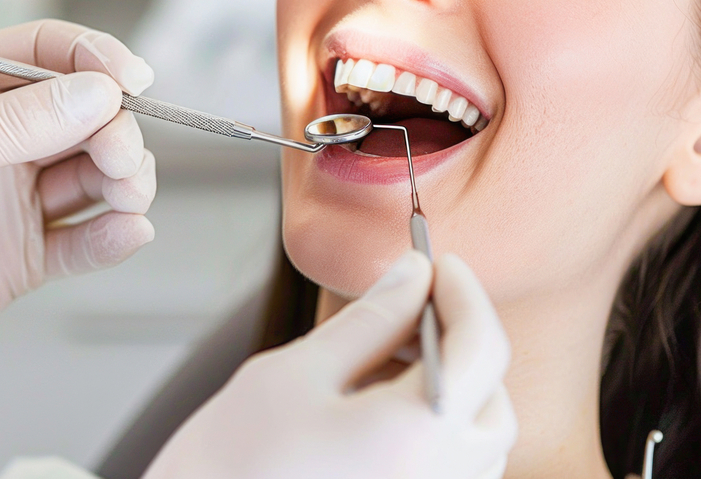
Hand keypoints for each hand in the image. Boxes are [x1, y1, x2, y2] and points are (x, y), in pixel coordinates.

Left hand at [0, 19, 155, 371]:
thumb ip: (19, 122)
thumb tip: (97, 94)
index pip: (49, 55)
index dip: (96, 60)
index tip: (131, 77)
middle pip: (85, 117)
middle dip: (115, 131)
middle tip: (119, 155)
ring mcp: (13, 195)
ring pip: (95, 177)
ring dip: (125, 183)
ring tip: (127, 197)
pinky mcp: (21, 252)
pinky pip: (81, 240)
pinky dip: (112, 237)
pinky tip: (127, 233)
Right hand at [143, 250, 516, 478]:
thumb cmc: (228, 462)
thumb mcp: (295, 372)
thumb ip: (368, 320)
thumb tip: (412, 273)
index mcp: (415, 436)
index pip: (480, 348)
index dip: (464, 293)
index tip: (440, 262)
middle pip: (492, 400)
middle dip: (463, 341)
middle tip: (415, 303)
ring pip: (477, 441)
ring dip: (450, 384)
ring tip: (389, 352)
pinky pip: (448, 469)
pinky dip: (431, 424)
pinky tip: (378, 402)